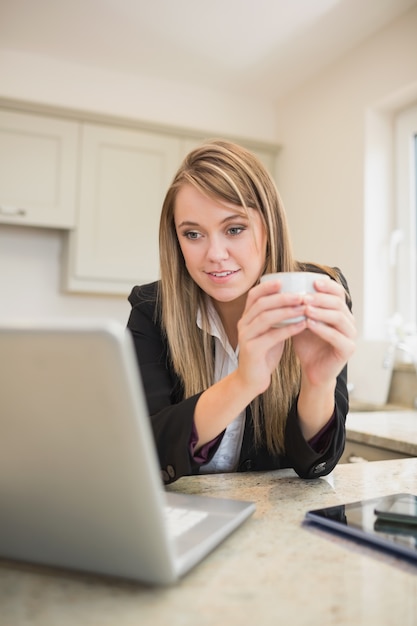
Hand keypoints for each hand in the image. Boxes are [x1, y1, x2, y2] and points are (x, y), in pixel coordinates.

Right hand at [236, 279, 307, 394]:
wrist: (251, 380)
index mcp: (246, 318)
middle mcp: (243, 325)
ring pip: (266, 318)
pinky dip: (288, 329)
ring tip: (304, 307)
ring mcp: (246, 337)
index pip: (254, 295)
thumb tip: (296, 300)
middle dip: (282, 297)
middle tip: (301, 295)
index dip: (267, 287)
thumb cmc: (264, 354)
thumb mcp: (269, 332)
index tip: (284, 281)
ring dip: (287, 311)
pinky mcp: (252, 351)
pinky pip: (271, 336)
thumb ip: (277, 318)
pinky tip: (302, 325)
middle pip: (261, 304)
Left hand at [292, 275, 355, 386]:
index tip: (312, 281)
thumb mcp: (301, 322)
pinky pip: (337, 336)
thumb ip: (299, 307)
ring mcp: (350, 335)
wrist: (311, 370)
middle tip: (304, 297)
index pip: (338, 293)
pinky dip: (322, 329)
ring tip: (305, 309)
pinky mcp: (348, 349)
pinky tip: (309, 324)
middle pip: (339, 303)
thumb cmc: (307, 344)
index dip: (327, 286)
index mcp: (340, 312)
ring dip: (321, 311)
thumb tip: (286, 286)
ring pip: (339, 318)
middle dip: (321, 298)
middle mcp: (348, 321)